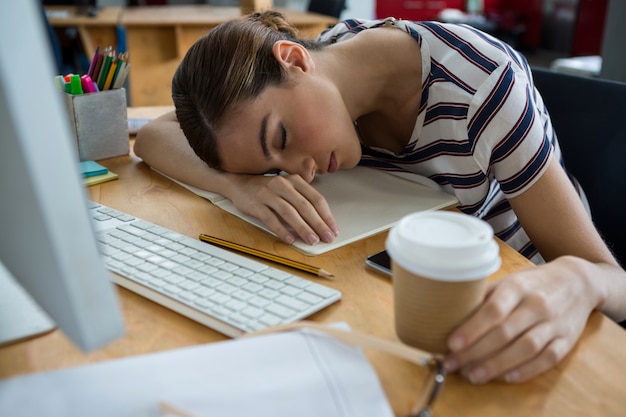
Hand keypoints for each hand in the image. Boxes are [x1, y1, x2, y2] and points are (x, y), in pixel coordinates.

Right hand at [227, 173, 338, 244]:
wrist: (239, 183)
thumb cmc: (267, 189)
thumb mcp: (288, 187)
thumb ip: (302, 199)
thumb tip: (320, 222)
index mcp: (295, 180)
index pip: (316, 198)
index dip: (326, 215)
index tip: (333, 229)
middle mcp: (283, 185)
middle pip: (305, 206)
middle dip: (318, 224)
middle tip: (327, 237)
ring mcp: (268, 194)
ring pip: (289, 212)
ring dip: (302, 228)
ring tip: (312, 240)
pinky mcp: (256, 204)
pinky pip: (270, 219)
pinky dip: (281, 230)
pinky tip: (289, 239)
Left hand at [443, 256, 598, 383]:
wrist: (577, 281)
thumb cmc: (532, 284)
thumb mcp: (508, 282)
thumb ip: (485, 299)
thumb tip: (452, 317)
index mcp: (517, 287)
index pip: (493, 310)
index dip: (472, 329)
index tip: (452, 343)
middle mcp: (537, 305)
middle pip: (505, 333)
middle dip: (476, 352)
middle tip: (453, 364)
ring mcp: (554, 323)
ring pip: (525, 348)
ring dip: (497, 365)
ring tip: (474, 375)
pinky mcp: (567, 339)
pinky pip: (548, 358)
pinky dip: (527, 370)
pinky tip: (506, 377)